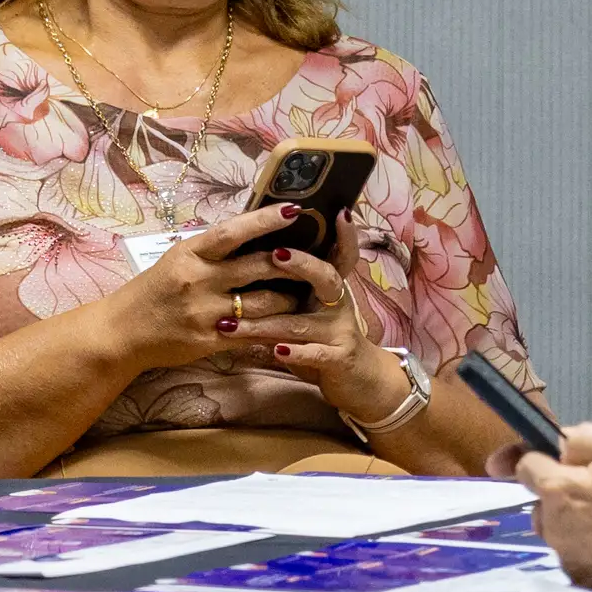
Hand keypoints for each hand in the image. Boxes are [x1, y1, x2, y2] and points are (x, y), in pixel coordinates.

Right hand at [96, 202, 310, 372]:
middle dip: (290, 262)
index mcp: (190, 253)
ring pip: (264, 303)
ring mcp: (205, 312)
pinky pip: (252, 333)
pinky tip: (288, 326)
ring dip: (288, 298)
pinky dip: (273, 329)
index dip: (265, 220)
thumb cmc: (152, 291)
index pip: (233, 231)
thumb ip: (211, 249)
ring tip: (302, 293)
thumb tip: (250, 231)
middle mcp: (199, 279)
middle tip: (313, 258)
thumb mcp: (177, 260)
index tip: (293, 209)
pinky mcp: (209, 340)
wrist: (122, 332)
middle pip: (257, 266)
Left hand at [244, 245, 409, 422]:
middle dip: (301, 264)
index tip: (339, 212)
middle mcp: (339, 304)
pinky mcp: (338, 358)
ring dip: (264, 323)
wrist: (360, 380)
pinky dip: (294, 352)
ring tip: (231, 323)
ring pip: (301, 323)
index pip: (341, 254)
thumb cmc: (324, 338)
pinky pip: (314, 353)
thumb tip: (256, 255)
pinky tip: (276, 351)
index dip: (344, 235)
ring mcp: (340, 331)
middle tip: (274, 254)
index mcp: (331, 288)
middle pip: (325, 277)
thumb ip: (292, 288)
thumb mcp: (312, 309)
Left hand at [519, 424, 591, 591]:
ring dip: (575, 524)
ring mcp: (566, 558)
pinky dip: (590, 550)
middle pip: (543, 503)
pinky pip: (576, 557)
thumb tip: (558, 446)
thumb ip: (582, 440)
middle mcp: (552, 527)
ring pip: (558, 532)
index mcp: (557, 490)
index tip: (568, 464)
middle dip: (561, 496)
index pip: (527, 467)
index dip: (545, 460)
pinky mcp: (582, 581)